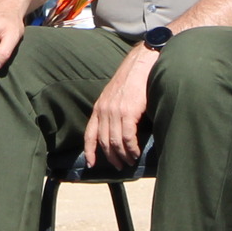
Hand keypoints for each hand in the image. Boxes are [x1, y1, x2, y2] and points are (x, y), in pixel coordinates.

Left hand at [81, 47, 157, 170]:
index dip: (89, 151)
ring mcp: (115, 111)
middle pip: (103, 141)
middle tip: (120, 166)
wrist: (142, 64)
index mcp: (99, 107)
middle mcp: (104, 110)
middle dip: (111, 157)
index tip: (92, 164)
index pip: (89, 134)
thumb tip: (116, 130)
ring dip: (123, 155)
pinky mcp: (128, 112)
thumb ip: (112, 111)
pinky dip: (131, 148)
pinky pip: (127, 137)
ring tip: (130, 161)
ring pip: (115, 142)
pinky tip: (136, 153)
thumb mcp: (115, 95)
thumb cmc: (132, 79)